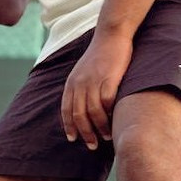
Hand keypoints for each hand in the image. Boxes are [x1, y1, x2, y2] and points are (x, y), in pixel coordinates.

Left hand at [61, 32, 133, 148]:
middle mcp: (79, 83)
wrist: (111, 35)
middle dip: (85, 133)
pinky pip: (106, 102)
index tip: (73, 139)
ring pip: (92, 112)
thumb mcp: (83, 70)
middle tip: (92, 145)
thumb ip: (81, 86)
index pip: (66, 109)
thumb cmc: (100, 54)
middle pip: (78, 115)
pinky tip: (114, 122)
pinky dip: (109, 115)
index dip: (69, 126)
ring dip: (99, 128)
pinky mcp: (108, 79)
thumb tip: (83, 106)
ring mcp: (93, 81)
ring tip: (106, 137)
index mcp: (71, 82)